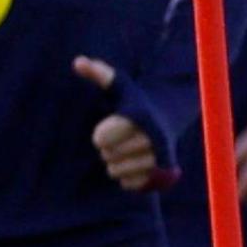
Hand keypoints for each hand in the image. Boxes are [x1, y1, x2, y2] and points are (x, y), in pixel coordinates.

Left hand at [72, 56, 163, 191]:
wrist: (169, 115)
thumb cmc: (135, 100)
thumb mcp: (119, 84)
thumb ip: (99, 73)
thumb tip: (77, 62)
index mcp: (140, 117)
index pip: (102, 138)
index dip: (101, 135)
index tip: (108, 127)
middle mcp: (152, 139)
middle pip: (108, 156)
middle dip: (108, 149)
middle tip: (119, 139)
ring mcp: (158, 159)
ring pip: (117, 171)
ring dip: (116, 164)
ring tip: (125, 152)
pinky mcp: (161, 175)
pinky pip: (129, 184)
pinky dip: (126, 178)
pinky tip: (132, 165)